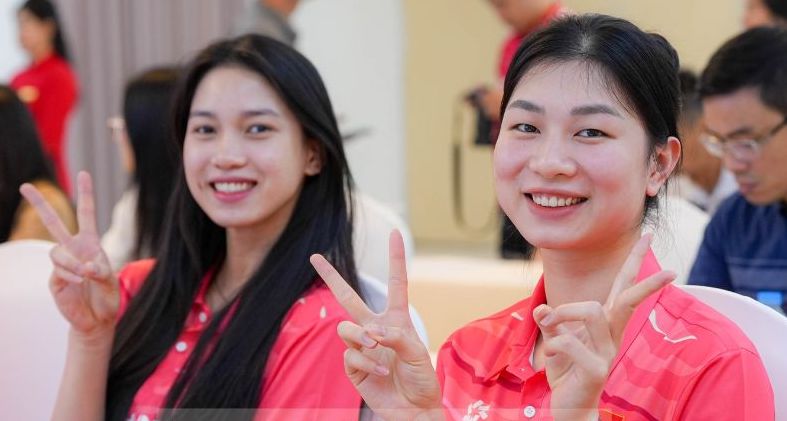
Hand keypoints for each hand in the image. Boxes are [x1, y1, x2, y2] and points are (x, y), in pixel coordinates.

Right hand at [20, 171, 117, 340]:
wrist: (98, 319)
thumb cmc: (107, 297)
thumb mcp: (111, 280)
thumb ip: (101, 271)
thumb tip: (84, 266)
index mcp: (90, 244)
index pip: (86, 215)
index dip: (86, 194)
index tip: (84, 173)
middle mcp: (73, 250)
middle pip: (54, 224)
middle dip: (39, 205)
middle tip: (24, 186)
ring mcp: (62, 265)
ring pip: (57, 252)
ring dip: (72, 263)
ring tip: (85, 275)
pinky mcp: (54, 280)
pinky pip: (58, 271)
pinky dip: (71, 275)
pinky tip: (80, 281)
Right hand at [310, 231, 442, 420]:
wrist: (412, 409)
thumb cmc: (421, 379)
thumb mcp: (417, 353)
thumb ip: (396, 336)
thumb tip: (371, 330)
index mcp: (396, 318)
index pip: (395, 283)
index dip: (395, 258)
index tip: (394, 232)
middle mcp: (376, 328)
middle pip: (349, 297)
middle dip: (330, 277)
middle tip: (314, 257)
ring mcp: (362, 346)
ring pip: (347, 328)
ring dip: (361, 337)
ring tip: (377, 350)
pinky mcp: (352, 365)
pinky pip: (349, 354)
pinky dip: (365, 361)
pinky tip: (378, 371)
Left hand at [533, 234, 674, 420]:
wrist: (568, 407)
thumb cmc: (566, 370)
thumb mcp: (555, 339)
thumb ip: (552, 321)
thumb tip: (542, 309)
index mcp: (605, 323)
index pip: (622, 287)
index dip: (634, 261)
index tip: (647, 235)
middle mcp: (612, 334)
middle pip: (629, 298)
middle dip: (647, 281)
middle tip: (673, 270)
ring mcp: (608, 352)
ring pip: (592, 309)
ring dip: (563, 312)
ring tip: (550, 326)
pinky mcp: (598, 370)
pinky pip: (567, 342)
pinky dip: (550, 344)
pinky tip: (550, 357)